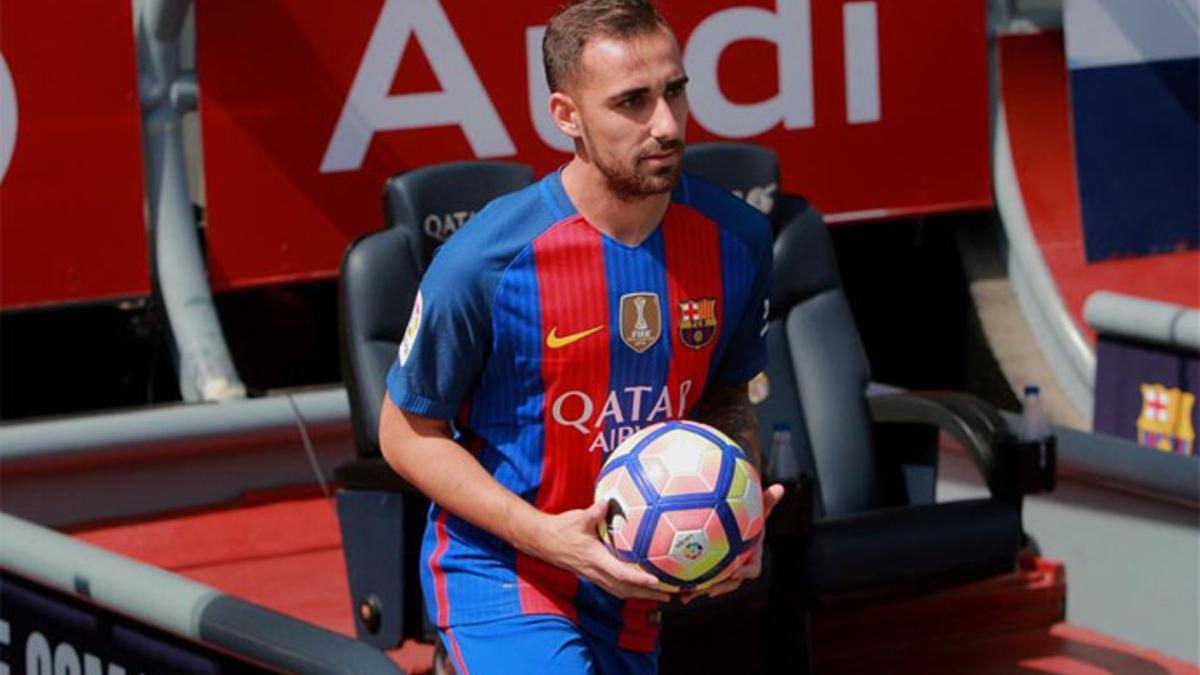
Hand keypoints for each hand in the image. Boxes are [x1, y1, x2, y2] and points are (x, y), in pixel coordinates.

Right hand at [529, 500, 671, 602]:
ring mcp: (593, 576)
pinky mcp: (592, 575)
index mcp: (595, 559)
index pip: (621, 574)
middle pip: (625, 589)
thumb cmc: (561, 528)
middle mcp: (595, 572)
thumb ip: (594, 512)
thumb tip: (607, 501)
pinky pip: (613, 587)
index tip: (656, 581)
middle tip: (667, 595)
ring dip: (639, 595)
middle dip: (646, 594)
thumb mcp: (578, 518)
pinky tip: (638, 587)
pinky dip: (628, 590)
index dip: (639, 579)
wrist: (544, 541)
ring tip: (659, 596)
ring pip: (620, 591)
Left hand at [679, 483, 785, 603]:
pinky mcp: (710, 569)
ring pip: (713, 584)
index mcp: (751, 556)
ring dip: (699, 592)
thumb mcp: (758, 508)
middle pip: (731, 583)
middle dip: (720, 588)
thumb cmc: (748, 513)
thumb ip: (767, 501)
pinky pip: (699, 578)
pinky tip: (671, 585)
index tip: (736, 571)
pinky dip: (687, 582)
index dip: (744, 572)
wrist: (736, 520)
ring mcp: (724, 570)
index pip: (753, 569)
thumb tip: (780, 487)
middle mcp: (738, 567)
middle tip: (709, 591)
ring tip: (685, 596)